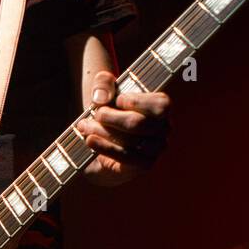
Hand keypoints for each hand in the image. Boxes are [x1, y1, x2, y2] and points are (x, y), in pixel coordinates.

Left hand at [78, 69, 169, 185]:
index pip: (161, 104)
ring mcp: (156, 149)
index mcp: (161, 108)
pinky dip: (105, 148)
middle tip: (95, 114)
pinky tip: (90, 140)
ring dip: (103, 132)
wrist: (101, 145)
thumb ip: (103, 83)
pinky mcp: (143, 165)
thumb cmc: (108, 113)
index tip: (117, 100)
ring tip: (84, 126)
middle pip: (139, 124)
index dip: (136, 101)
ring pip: (130, 141)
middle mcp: (164, 129)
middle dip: (111, 117)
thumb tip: (102, 99)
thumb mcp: (104, 91)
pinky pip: (126, 157)